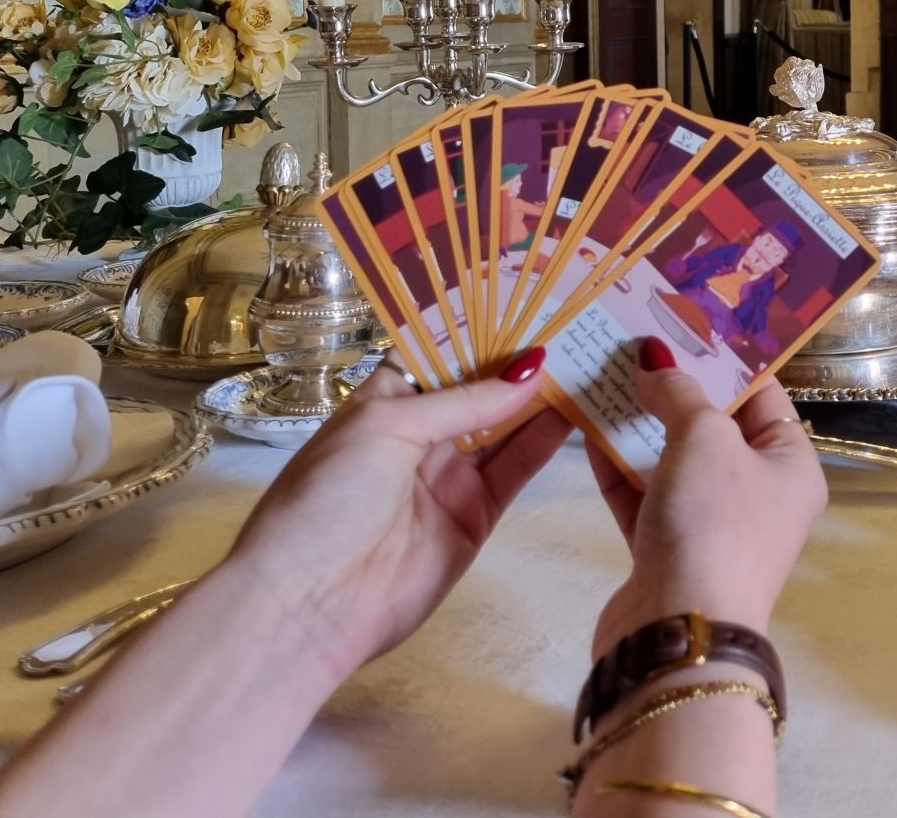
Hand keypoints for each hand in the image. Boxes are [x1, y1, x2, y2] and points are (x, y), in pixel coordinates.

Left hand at [224, 350, 570, 681]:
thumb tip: (531, 368)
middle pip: (480, 386)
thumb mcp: (387, 427)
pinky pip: (516, 468)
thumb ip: (464, 400)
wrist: (310, 602)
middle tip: (573, 319)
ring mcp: (451, 473)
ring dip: (541, 394)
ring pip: (505, 424)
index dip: (481, 324)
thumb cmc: (330, 495)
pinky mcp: (477, 514)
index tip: (530, 295)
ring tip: (586, 354)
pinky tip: (577, 408)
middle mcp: (422, 431)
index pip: (441, 350)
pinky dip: (545, 440)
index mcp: (387, 399)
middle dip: (520, 357)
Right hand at [588, 340, 824, 652]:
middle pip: (714, 426)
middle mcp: (758, 495)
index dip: (725, 357)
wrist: (677, 632)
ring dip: (639, 422)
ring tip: (602, 371)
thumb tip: (655, 357)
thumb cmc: (714, 522)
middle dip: (674, 387)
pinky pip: (641, 495)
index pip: (763, 395)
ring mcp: (710, 526)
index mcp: (791, 465)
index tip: (682, 321)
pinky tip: (585, 427)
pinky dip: (617, 465)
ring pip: (672, 460)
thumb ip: (679, 392)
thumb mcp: (704, 438)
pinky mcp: (665, 553)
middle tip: (632, 341)